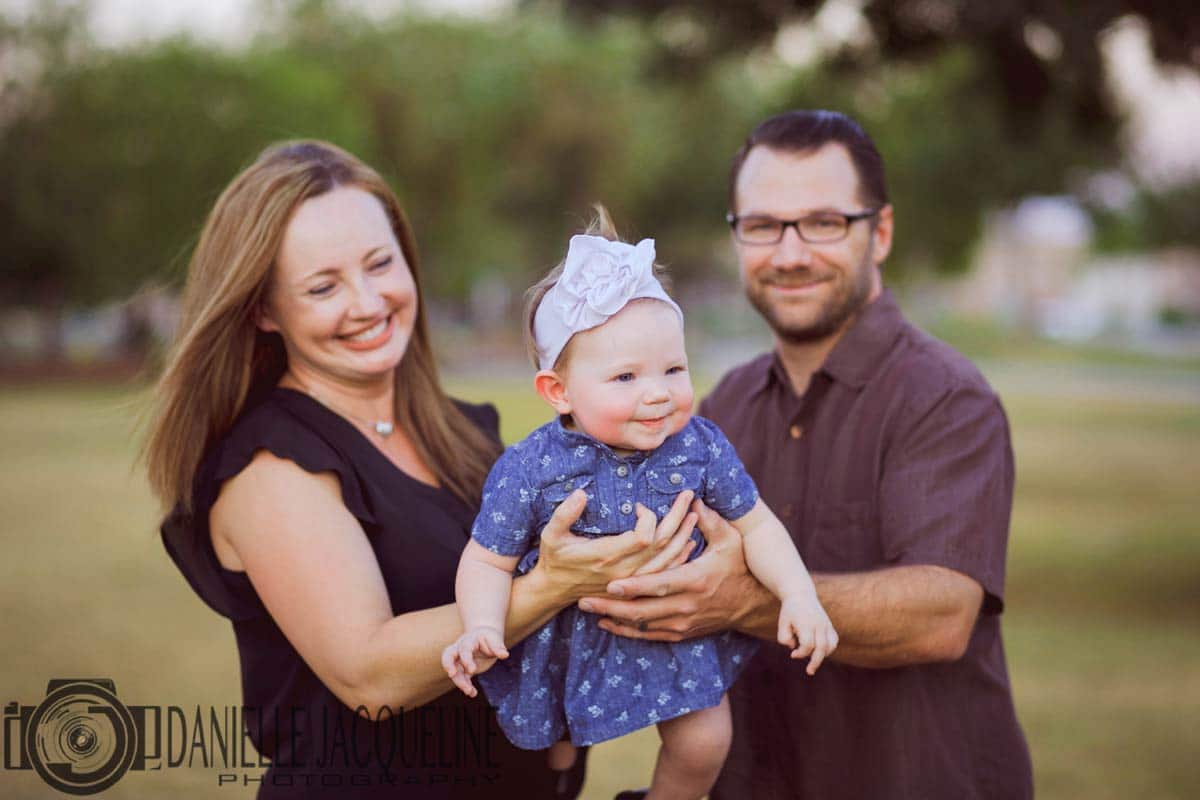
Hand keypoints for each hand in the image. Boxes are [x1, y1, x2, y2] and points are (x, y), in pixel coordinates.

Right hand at [441, 625, 507, 696]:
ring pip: (454, 671)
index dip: (466, 659)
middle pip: (448, 655)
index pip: (464, 649)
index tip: (472, 670)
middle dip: (448, 665)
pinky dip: (466, 686)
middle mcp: (460, 649)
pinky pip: (461, 678)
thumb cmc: (489, 637)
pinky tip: (473, 693)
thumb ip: (498, 647)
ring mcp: (459, 660)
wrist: (484, 638)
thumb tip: (505, 654)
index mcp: (468, 640)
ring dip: (460, 682)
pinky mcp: (463, 669)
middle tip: (451, 674)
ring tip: (469, 691)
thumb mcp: (494, 639)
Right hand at [532, 488, 698, 604]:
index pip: (643, 538)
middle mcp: (624, 571)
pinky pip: (665, 572)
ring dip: (683, 535)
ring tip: (695, 514)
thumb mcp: (551, 534)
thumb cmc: (554, 559)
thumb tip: (580, 493)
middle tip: (688, 495)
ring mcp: (632, 581)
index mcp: (606, 556)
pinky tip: (688, 542)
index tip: (640, 506)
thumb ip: (564, 514)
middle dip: (678, 517)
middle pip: (662, 545)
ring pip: (668, 559)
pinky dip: (680, 556)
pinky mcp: (636, 585)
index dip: (648, 518)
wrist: (555, 590)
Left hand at [581, 499, 768, 641]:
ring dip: (614, 619)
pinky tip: (607, 623)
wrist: (752, 605)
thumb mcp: (731, 541)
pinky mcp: (681, 632)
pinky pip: (650, 636)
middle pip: (643, 610)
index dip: (634, 588)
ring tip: (588, 609)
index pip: (660, 585)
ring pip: (643, 625)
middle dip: (612, 606)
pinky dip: (627, 632)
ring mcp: (683, 622)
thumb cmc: (740, 568)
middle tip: (584, 599)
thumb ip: (710, 521)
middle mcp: (687, 605)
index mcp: (696, 580)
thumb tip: (693, 499)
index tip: (611, 584)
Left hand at [777, 595, 837, 673]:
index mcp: (806, 623)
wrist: (801, 595)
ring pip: (830, 645)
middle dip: (815, 662)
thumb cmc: (789, 611)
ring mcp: (826, 624)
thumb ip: (784, 638)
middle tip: (809, 671)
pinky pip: (833, 640)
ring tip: (813, 660)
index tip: (792, 654)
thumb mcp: (782, 623)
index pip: (808, 645)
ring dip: (822, 655)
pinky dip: (829, 649)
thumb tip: (795, 648)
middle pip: (822, 648)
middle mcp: (819, 624)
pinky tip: (820, 652)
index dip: (800, 653)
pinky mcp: (829, 625)